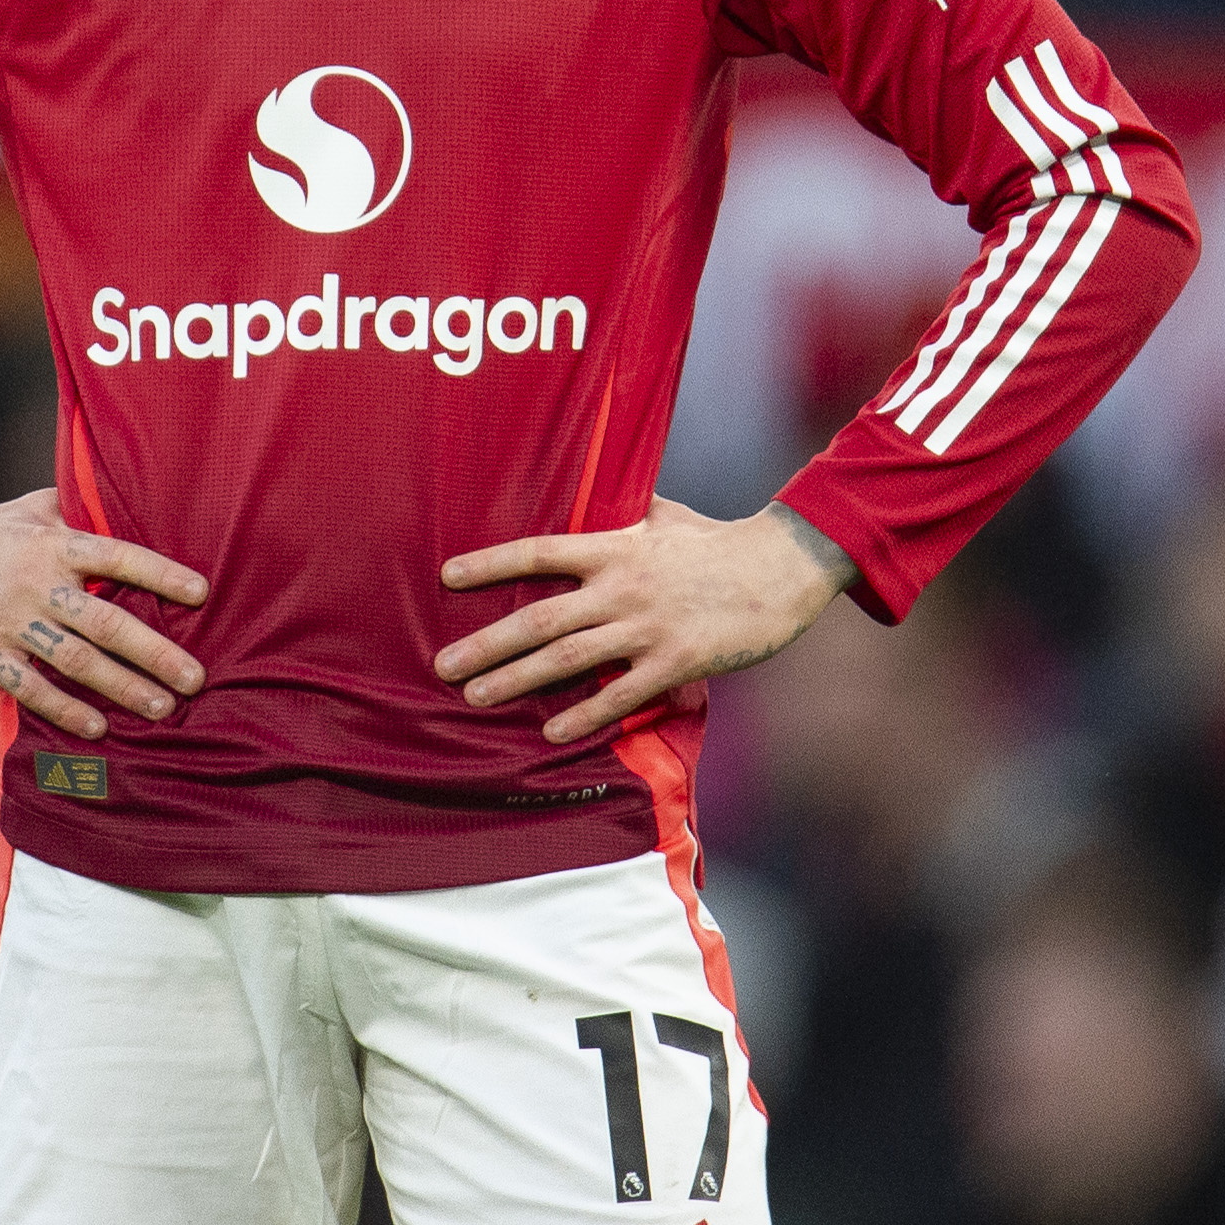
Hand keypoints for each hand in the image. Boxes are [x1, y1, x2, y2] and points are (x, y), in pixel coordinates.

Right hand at [0, 488, 209, 741]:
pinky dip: (64, 708)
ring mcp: (10, 619)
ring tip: (162, 708)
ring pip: (75, 659)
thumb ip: (77, 510)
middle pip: (106, 620)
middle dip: (154, 652)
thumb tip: (125, 499)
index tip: (201, 593)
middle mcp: (37, 582)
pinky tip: (97, 727)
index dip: (160, 573)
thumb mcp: (30, 508)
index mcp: (54, 543)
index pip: (118, 556)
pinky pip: (30, 685)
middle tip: (195, 679)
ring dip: (121, 687)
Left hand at [433, 499, 854, 746]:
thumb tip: (593, 492)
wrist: (782, 568)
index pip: (538, 552)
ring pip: (568, 658)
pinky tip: (552, 732)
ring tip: (475, 697)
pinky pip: (620, 694)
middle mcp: (622, 587)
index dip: (490, 564)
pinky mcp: (675, 661)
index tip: (446, 577)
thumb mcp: (664, 514)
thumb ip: (622, 510)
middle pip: (539, 617)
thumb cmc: (718, 542)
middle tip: (442, 664)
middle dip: (486, 642)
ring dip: (517, 680)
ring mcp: (647, 627)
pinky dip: (584, 714)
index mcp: (615, 546)